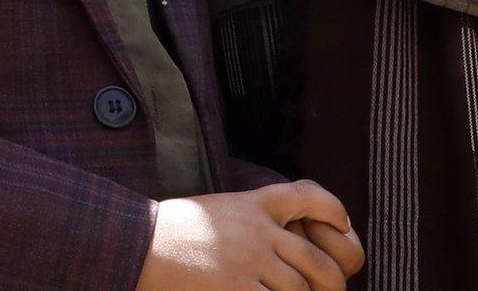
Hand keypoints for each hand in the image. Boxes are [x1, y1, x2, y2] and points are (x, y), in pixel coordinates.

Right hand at [137, 181, 357, 290]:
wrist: (136, 242)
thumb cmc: (172, 231)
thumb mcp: (216, 210)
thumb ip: (252, 222)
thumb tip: (285, 247)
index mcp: (252, 204)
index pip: (307, 195)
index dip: (333, 209)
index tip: (341, 225)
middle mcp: (258, 230)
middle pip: (318, 259)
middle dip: (331, 283)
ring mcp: (250, 260)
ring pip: (301, 290)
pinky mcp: (237, 288)